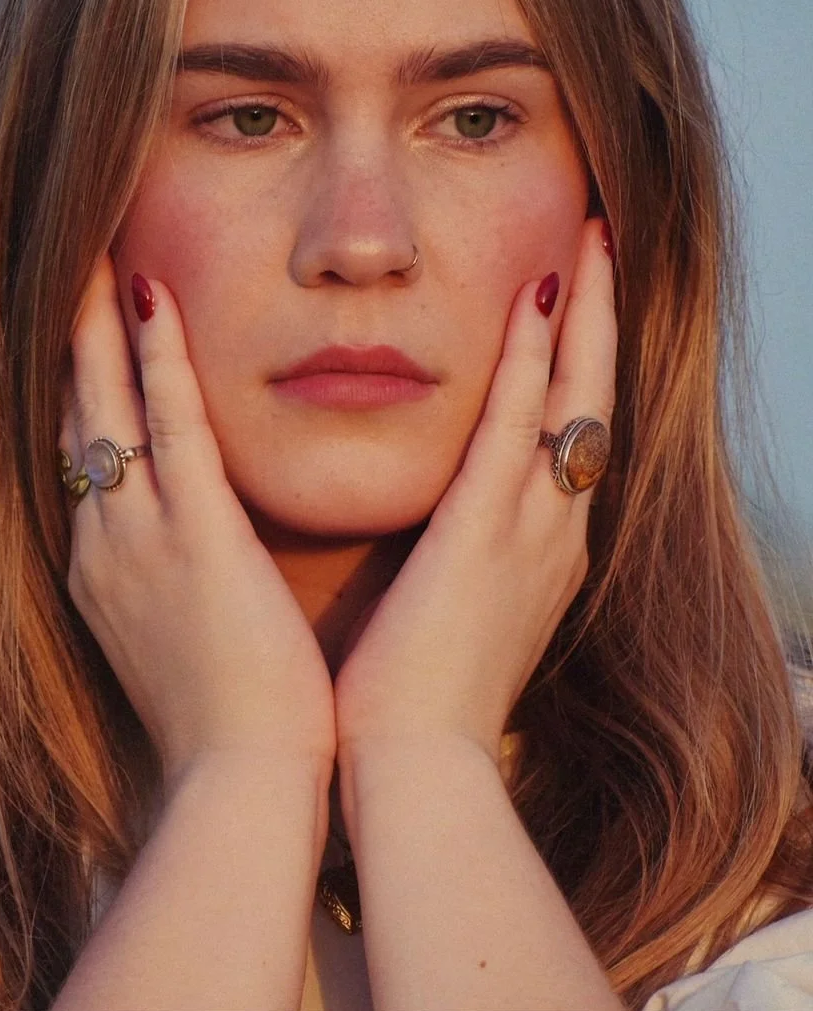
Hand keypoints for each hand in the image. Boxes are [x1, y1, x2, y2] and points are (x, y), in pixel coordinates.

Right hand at [61, 257, 335, 789]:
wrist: (241, 785)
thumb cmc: (230, 722)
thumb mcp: (183, 641)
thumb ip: (179, 583)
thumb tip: (199, 553)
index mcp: (104, 571)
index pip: (86, 460)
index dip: (82, 394)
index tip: (89, 340)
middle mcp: (104, 544)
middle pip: (77, 419)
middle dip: (73, 345)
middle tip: (73, 274)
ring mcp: (138, 538)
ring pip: (107, 407)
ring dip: (98, 328)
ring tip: (95, 258)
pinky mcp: (193, 536)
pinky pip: (168, 425)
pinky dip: (157, 357)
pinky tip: (151, 297)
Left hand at [333, 218, 615, 763]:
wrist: (411, 769)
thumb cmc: (413, 699)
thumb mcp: (447, 611)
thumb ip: (451, 558)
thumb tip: (431, 525)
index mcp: (535, 551)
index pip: (563, 436)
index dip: (574, 364)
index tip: (569, 300)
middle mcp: (551, 533)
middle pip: (587, 402)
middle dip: (596, 321)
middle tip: (600, 245)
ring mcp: (530, 532)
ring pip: (570, 399)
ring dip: (582, 316)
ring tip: (589, 241)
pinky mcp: (487, 536)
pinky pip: (518, 428)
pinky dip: (533, 360)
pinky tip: (537, 296)